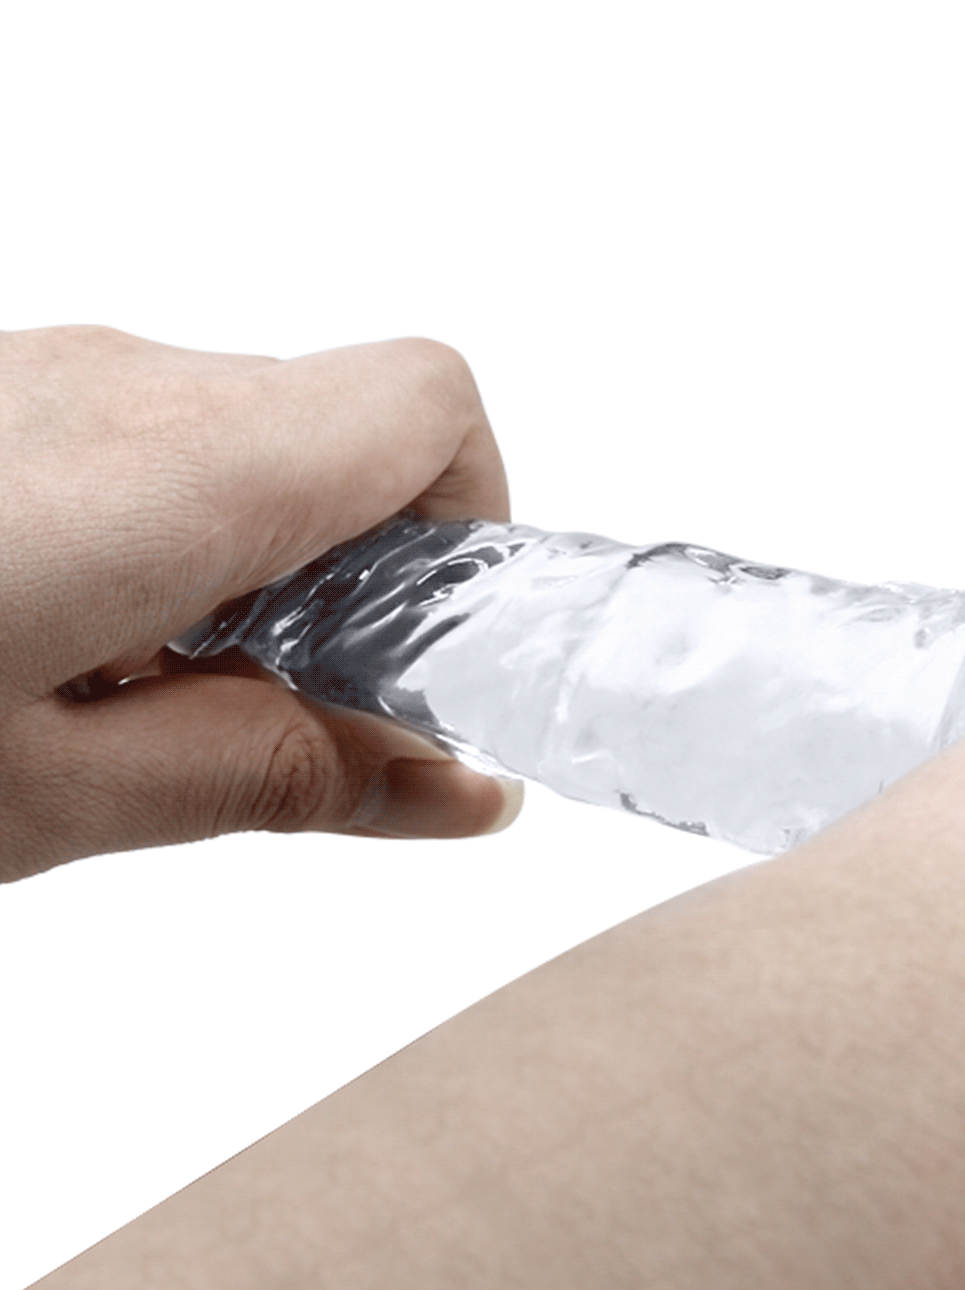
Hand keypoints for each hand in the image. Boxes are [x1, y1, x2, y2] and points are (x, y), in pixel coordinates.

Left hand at [0, 326, 521, 883]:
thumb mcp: (41, 793)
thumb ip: (266, 776)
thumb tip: (452, 790)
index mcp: (168, 471)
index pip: (427, 407)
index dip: (470, 520)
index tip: (428, 649)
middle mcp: (117, 383)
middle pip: (343, 439)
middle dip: (358, 580)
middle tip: (285, 714)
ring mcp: (46, 375)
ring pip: (244, 446)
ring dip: (255, 569)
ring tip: (146, 695)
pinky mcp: (1, 394)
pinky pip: (151, 440)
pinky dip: (168, 540)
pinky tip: (72, 643)